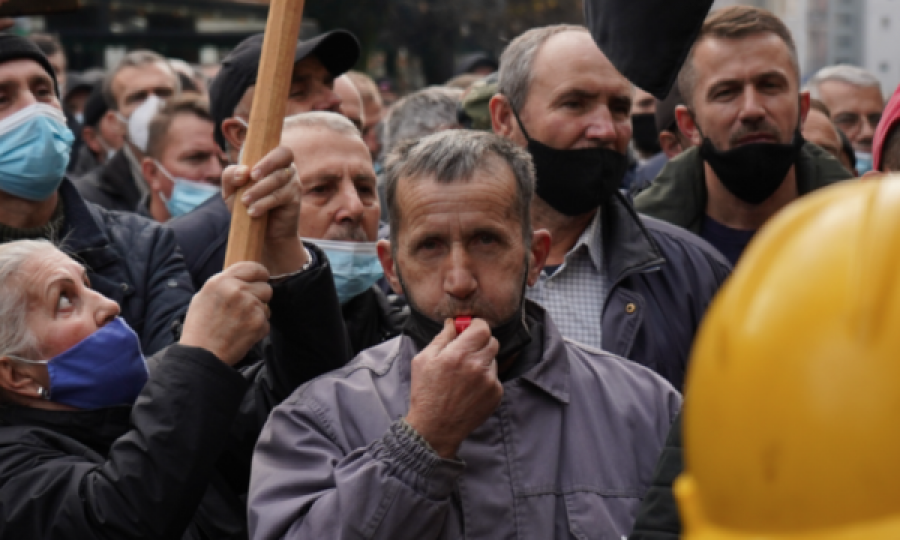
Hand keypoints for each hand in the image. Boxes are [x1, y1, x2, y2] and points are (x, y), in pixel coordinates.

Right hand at [180, 262, 272, 365]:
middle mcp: (237, 290)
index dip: (260, 274)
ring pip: (267, 306)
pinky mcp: (258, 322)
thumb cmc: (200, 327)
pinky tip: (241, 334)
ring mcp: (250, 306)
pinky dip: (257, 329)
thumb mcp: (204, 297)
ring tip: (238, 324)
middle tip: (246, 310)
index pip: (253, 267)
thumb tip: (244, 278)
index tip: (262, 279)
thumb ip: (224, 284)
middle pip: (266, 287)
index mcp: (221, 281)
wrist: (201, 354)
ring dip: (258, 314)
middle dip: (260, 298)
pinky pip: (266, 322)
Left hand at [222, 145, 306, 274]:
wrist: (263, 235)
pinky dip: (264, 203)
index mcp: (271, 161)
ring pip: (278, 177)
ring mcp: (293, 182)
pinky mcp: (295, 198)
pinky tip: (253, 212)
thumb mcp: (231, 191)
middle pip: (284, 154)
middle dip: (267, 163)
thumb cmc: (247, 207)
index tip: (248, 171)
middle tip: (251, 177)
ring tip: (245, 202)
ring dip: (259, 189)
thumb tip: (242, 172)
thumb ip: (230, 176)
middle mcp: (286, 167)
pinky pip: (281, 195)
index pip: (274, 146)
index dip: (263, 154)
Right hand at [405, 319, 501, 458]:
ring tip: (465, 375)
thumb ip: (441, 337)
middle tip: (467, 350)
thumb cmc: (426, 393)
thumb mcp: (424, 360)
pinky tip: (470, 388)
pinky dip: (485, 378)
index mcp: (458, 354)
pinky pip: (495, 377)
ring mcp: (489, 381)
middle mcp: (477, 366)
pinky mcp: (496, 394)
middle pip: (492, 341)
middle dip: (480, 342)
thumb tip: (453, 323)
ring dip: (482, 361)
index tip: (470, 329)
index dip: (477, 325)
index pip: (482, 328)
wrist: (435, 427)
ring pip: (493, 359)